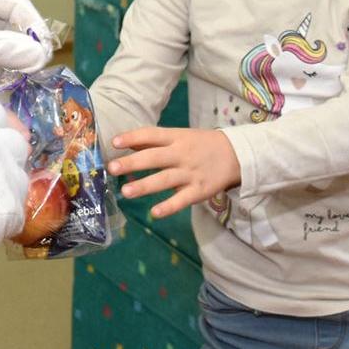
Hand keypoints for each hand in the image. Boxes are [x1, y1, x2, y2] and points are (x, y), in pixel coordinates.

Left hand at [107, 127, 241, 218]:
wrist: (236, 154)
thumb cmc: (200, 145)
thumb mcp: (179, 136)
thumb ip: (153, 141)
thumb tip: (124, 142)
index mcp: (176, 138)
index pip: (151, 135)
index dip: (133, 137)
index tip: (114, 142)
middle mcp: (182, 154)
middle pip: (155, 158)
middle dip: (132, 163)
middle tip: (111, 168)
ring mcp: (190, 173)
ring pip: (165, 180)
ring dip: (145, 186)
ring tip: (125, 192)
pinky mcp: (199, 191)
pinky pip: (182, 200)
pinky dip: (169, 207)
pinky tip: (154, 213)